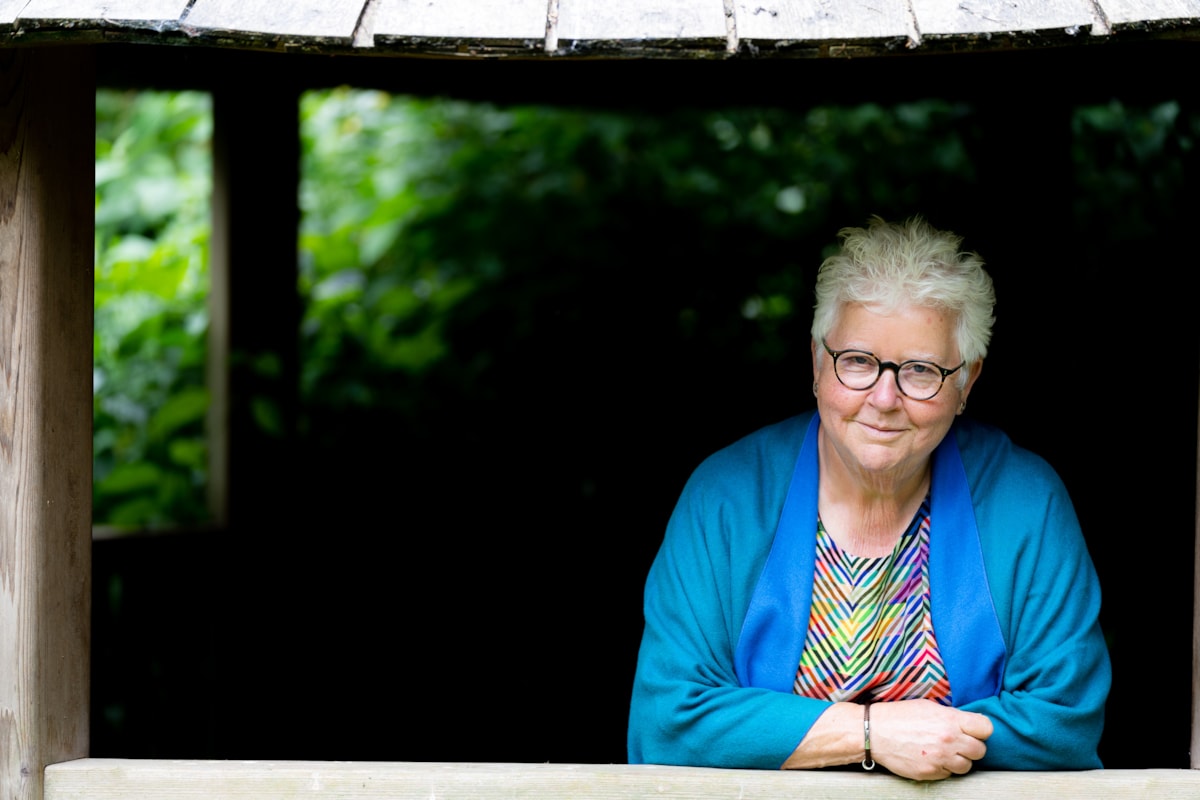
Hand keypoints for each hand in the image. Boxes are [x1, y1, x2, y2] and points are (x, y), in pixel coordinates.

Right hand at [869, 700, 992, 780]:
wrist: (874, 732)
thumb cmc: (900, 716)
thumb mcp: (928, 706)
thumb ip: (951, 715)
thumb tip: (967, 723)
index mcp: (950, 720)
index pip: (986, 728)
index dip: (980, 729)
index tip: (972, 729)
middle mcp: (948, 740)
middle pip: (980, 750)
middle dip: (971, 746)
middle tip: (958, 742)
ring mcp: (940, 759)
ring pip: (967, 766)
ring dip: (959, 760)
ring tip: (944, 751)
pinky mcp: (931, 773)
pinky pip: (949, 774)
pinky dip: (943, 768)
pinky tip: (931, 757)